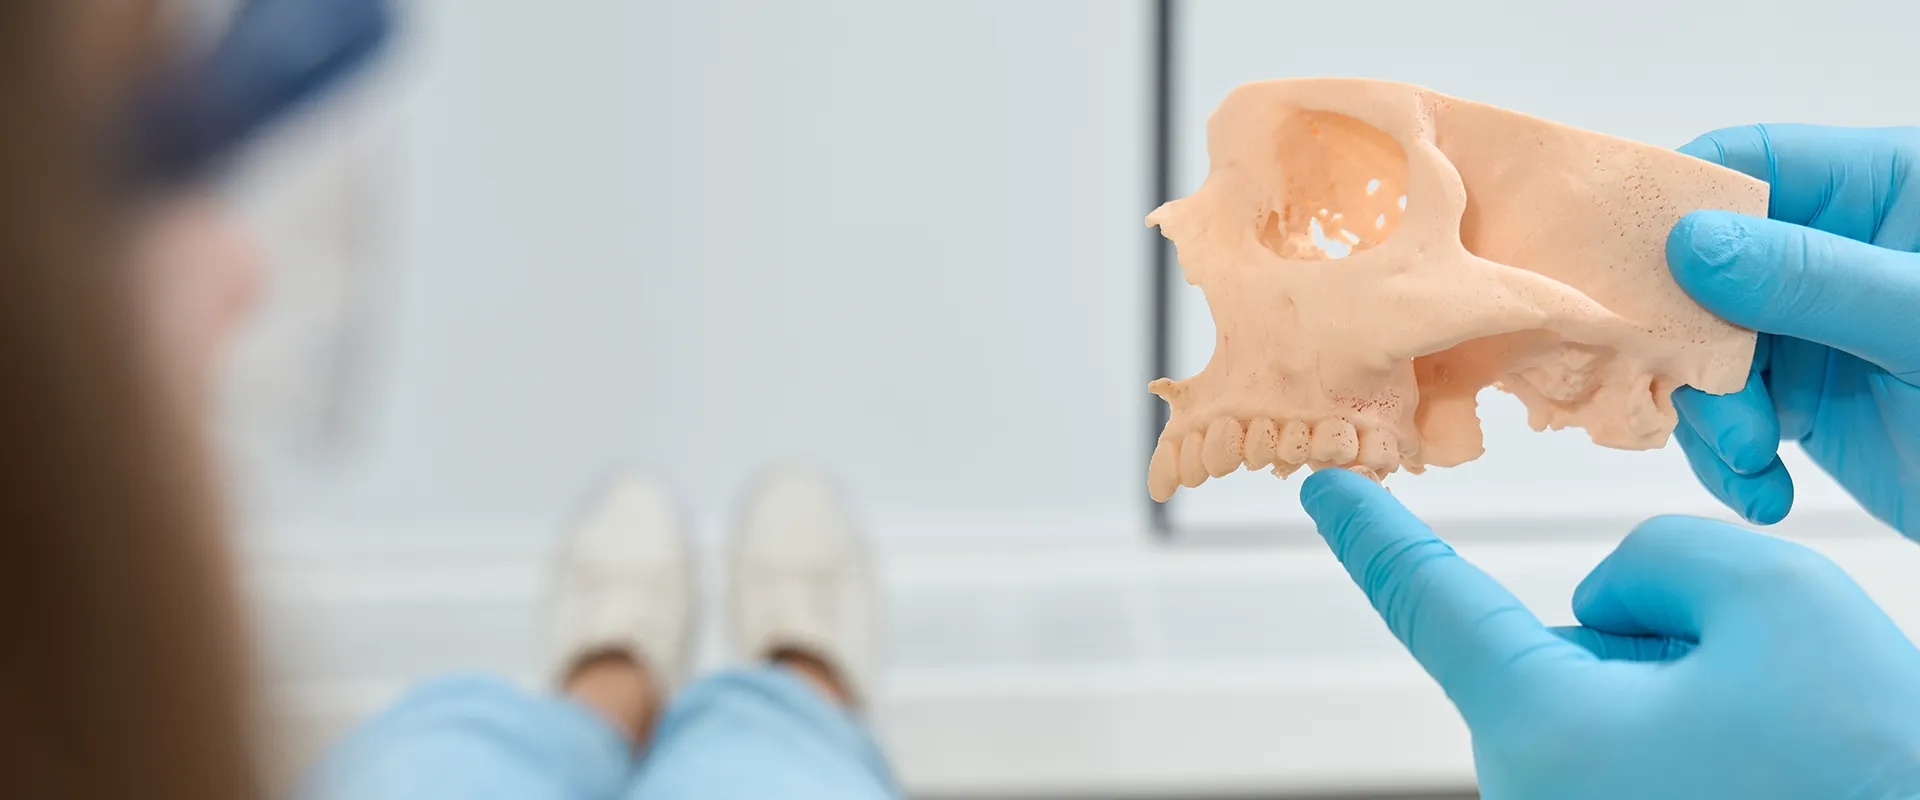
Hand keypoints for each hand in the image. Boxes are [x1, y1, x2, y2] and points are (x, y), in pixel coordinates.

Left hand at [1300, 469, 1919, 798]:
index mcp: (1543, 726)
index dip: (1373, 533)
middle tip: (1754, 689)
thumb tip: (1603, 599)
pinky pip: (1634, 752)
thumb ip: (1657, 556)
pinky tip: (1760, 766)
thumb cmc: (1867, 761)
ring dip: (1678, 691)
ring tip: (1772, 744)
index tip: (1326, 488)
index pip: (1427, 601)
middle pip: (1555, 647)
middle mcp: (1532, 791)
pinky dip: (1690, 734)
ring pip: (1605, 698)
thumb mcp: (1774, 598)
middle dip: (1643, 635)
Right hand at [1666, 124, 1919, 537]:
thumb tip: (1693, 242)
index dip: (1666, 207)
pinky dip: (1729, 466)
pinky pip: (1725, 421)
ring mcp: (1816, 329)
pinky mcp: (1809, 402)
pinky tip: (1766, 491)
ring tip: (1753, 461)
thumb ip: (1814, 277)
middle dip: (1686, 342)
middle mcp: (1834, 254)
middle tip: (1695, 395)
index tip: (1617, 268)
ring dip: (1707, 417)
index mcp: (1880, 193)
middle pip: (1695, 269)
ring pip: (1699, 352)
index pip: (1741, 166)